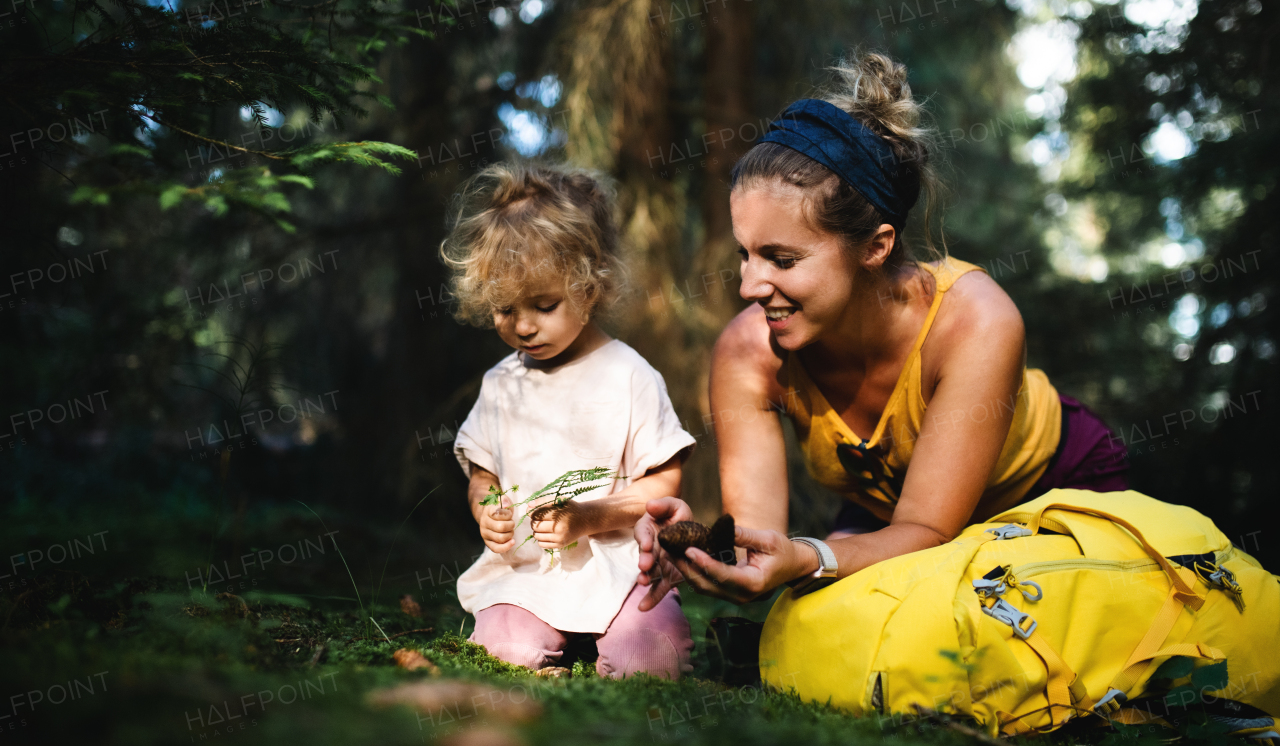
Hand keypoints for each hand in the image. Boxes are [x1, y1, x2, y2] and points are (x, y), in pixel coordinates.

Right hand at [478, 496, 514, 553]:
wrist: (490, 516)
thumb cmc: (500, 509)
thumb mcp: (503, 501)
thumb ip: (505, 502)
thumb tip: (506, 505)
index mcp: (488, 511)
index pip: (498, 514)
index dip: (508, 514)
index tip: (510, 513)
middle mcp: (484, 522)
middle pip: (501, 527)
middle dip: (511, 525)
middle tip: (512, 523)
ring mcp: (484, 533)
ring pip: (500, 538)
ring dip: (510, 534)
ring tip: (510, 530)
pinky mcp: (487, 542)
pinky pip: (496, 548)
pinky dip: (506, 547)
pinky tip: (512, 542)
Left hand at [530, 500, 595, 549]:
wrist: (585, 520)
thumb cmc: (570, 509)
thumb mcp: (559, 500)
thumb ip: (543, 501)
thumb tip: (528, 506)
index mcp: (559, 515)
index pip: (535, 515)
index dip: (531, 512)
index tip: (532, 511)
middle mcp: (560, 528)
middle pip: (535, 525)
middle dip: (534, 521)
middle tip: (539, 518)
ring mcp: (560, 538)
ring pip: (536, 535)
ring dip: (536, 530)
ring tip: (543, 525)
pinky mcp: (560, 545)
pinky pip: (541, 544)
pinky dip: (540, 538)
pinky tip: (547, 533)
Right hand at [634, 496, 694, 610]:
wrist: (693, 534)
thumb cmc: (679, 517)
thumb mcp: (675, 506)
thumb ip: (663, 505)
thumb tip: (650, 505)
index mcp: (649, 530)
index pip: (643, 533)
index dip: (644, 538)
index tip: (646, 544)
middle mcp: (650, 549)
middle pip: (645, 554)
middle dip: (644, 560)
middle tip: (645, 566)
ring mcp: (658, 564)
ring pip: (650, 572)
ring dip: (646, 577)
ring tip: (643, 582)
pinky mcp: (668, 576)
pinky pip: (659, 588)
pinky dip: (651, 598)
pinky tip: (643, 607)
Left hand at [670, 524, 816, 604]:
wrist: (792, 566)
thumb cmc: (782, 551)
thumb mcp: (768, 539)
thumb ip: (745, 535)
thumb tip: (722, 527)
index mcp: (754, 583)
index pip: (724, 575)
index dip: (705, 563)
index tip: (689, 549)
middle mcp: (742, 595)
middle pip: (708, 585)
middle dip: (687, 568)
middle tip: (670, 550)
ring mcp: (735, 597)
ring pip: (704, 588)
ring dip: (686, 571)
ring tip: (670, 553)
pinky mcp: (729, 593)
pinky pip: (707, 586)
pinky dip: (694, 573)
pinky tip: (682, 558)